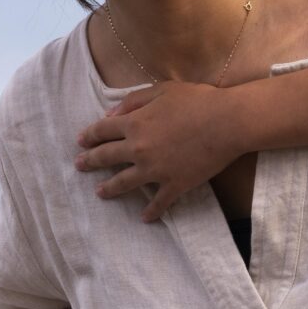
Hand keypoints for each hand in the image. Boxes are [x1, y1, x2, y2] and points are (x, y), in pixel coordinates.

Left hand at [73, 81, 251, 220]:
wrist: (228, 122)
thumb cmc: (198, 100)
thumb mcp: (163, 90)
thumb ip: (134, 100)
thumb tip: (110, 114)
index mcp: (135, 123)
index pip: (102, 131)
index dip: (88, 136)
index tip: (80, 141)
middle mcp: (138, 149)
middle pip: (106, 157)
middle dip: (89, 161)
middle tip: (79, 166)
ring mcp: (155, 170)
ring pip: (123, 183)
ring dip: (109, 188)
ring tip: (100, 192)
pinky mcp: (174, 184)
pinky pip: (158, 202)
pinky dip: (151, 212)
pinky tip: (145, 218)